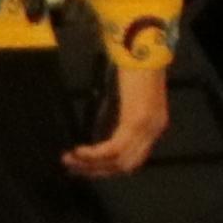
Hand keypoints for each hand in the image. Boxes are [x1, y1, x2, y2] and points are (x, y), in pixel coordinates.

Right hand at [61, 50, 170, 180]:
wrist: (143, 50)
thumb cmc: (133, 69)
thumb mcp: (127, 98)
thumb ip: (120, 116)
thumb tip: (100, 131)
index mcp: (153, 126)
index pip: (132, 160)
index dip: (107, 169)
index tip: (84, 169)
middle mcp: (153, 131)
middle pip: (126, 166)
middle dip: (97, 171)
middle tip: (72, 170)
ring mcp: (146, 127)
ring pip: (120, 161)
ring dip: (92, 165)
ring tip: (70, 160)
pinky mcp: (136, 120)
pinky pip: (114, 147)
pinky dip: (95, 153)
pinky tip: (78, 150)